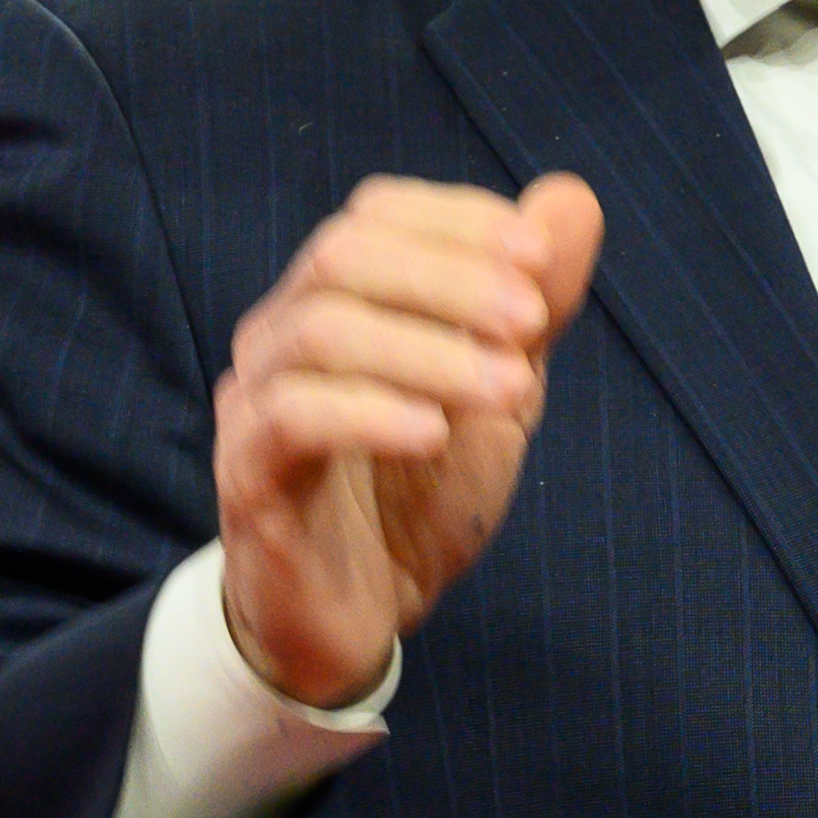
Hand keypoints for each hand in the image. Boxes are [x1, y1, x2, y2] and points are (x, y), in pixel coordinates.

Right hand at [211, 172, 605, 706]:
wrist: (359, 618)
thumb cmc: (418, 494)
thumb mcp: (502, 394)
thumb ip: (535, 305)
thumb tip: (572, 198)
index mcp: (336, 301)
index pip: (376, 215)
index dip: (457, 221)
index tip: (540, 256)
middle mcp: (281, 335)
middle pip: (341, 255)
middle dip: (448, 275)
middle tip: (532, 319)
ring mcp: (254, 402)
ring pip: (320, 332)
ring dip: (428, 349)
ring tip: (512, 385)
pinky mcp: (245, 475)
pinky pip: (292, 418)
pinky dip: (371, 414)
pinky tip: (435, 434)